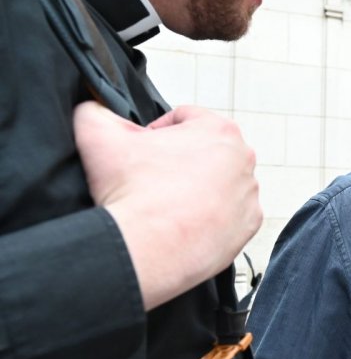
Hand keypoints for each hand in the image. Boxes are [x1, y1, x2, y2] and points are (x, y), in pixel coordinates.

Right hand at [74, 102, 261, 310]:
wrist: (144, 249)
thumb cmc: (130, 194)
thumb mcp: (97, 136)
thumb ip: (96, 111)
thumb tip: (95, 108)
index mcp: (219, 130)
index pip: (185, 118)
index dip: (157, 131)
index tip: (144, 148)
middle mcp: (243, 159)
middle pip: (206, 150)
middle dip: (180, 159)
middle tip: (153, 177)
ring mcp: (248, 193)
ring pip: (219, 181)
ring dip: (197, 187)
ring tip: (167, 201)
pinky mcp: (248, 224)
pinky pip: (229, 213)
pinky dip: (210, 215)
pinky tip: (185, 220)